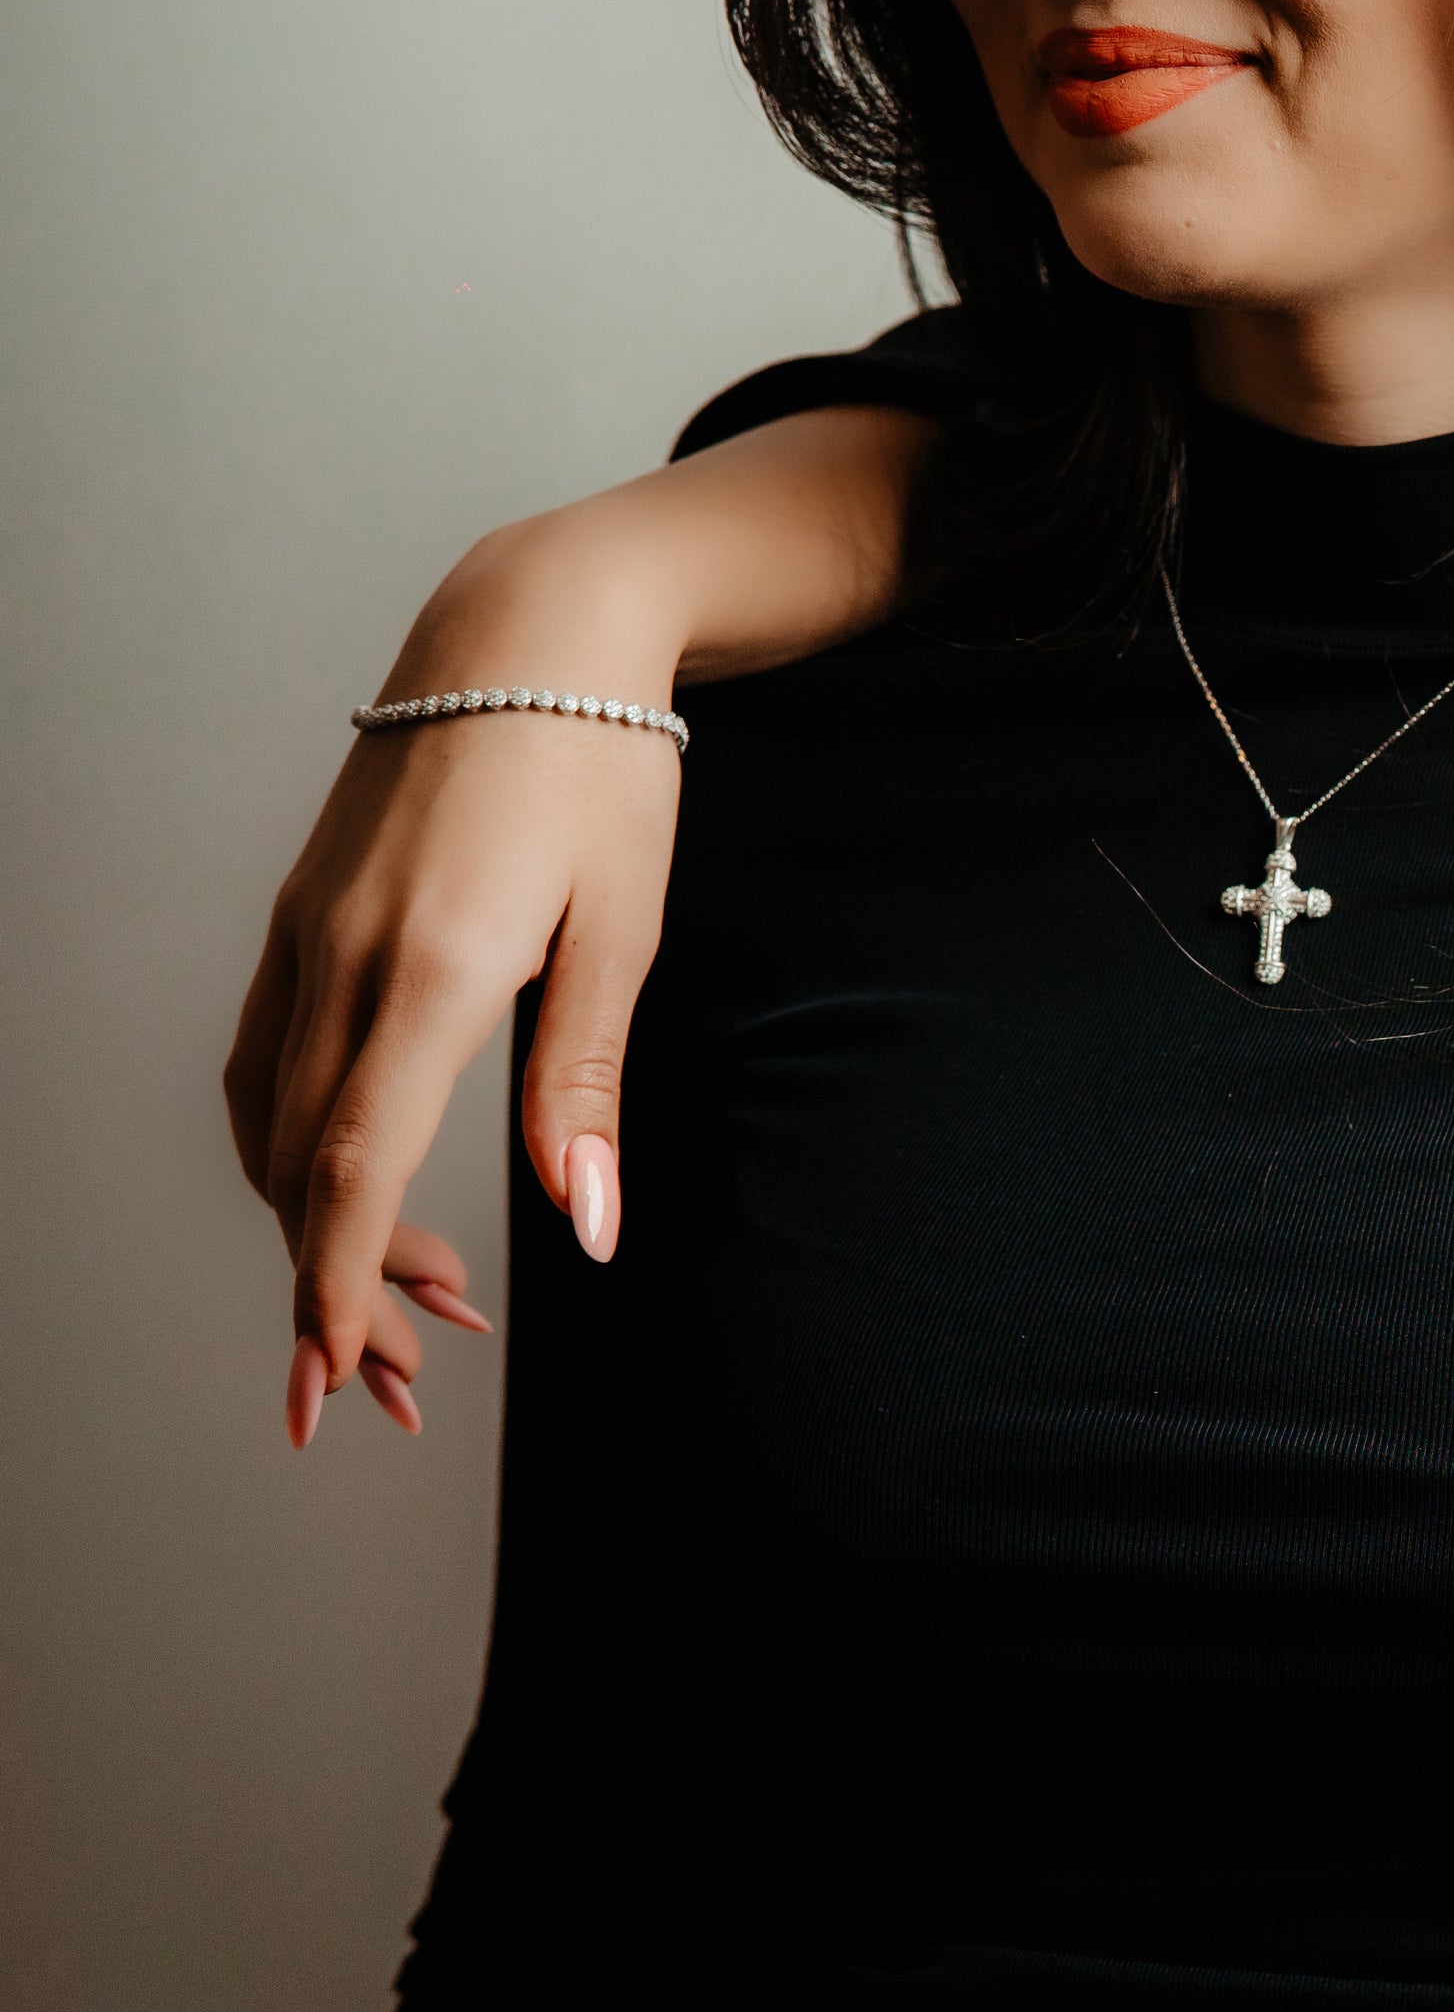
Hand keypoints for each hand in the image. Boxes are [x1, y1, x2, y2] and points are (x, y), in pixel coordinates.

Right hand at [221, 405, 926, 1445]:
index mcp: (432, 967)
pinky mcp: (304, 913)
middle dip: (337, 1288)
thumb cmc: (601, 769)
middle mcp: (343, 954)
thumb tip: (588, 1228)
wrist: (531, 630)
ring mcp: (307, 930)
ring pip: (270, 1121)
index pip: (351, 1165)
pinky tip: (356, 1184)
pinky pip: (270, 1058)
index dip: (333, 1285)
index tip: (328, 1381)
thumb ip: (586, 1088)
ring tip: (413, 1298)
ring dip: (316, 1225)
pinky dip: (297, 1147)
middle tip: (400, 1380)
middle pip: (300, 1167)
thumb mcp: (624, 931)